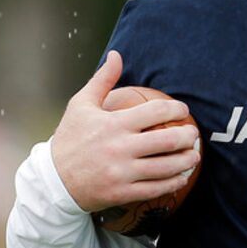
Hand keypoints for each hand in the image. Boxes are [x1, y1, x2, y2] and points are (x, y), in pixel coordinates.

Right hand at [50, 51, 200, 211]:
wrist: (52, 180)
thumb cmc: (70, 139)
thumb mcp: (80, 105)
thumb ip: (102, 80)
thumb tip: (116, 55)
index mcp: (112, 124)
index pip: (156, 111)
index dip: (176, 109)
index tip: (182, 110)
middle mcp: (119, 148)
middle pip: (168, 140)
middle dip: (188, 136)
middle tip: (193, 134)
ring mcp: (121, 172)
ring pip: (166, 166)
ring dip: (187, 160)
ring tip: (194, 155)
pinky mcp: (122, 193)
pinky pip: (156, 188)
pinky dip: (174, 181)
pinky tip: (183, 176)